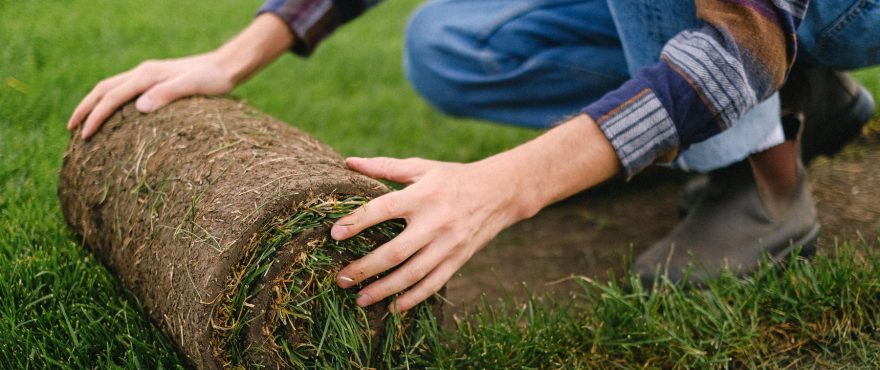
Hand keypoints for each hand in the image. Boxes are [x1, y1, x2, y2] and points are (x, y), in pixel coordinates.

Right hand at [67, 13, 293, 138]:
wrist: (227, 66)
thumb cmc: (213, 80)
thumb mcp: (192, 87)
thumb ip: (167, 94)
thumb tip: (139, 107)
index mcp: (147, 76)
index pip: (111, 97)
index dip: (95, 116)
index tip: (84, 136)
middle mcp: (143, 72)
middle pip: (103, 89)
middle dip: (85, 110)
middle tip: (71, 132)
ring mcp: (148, 75)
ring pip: (111, 88)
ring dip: (94, 105)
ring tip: (83, 124)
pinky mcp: (156, 80)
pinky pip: (124, 90)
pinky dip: (110, 102)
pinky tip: (112, 116)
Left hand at [331, 156, 534, 312]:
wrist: (500, 192)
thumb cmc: (453, 178)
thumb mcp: (421, 167)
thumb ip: (385, 167)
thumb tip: (349, 162)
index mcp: (422, 195)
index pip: (383, 209)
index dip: (357, 221)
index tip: (334, 234)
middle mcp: (435, 222)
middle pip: (394, 251)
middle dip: (365, 268)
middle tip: (341, 278)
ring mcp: (448, 244)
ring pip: (412, 274)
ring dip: (384, 289)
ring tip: (360, 299)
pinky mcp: (458, 259)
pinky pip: (433, 284)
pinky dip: (412, 299)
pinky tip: (393, 307)